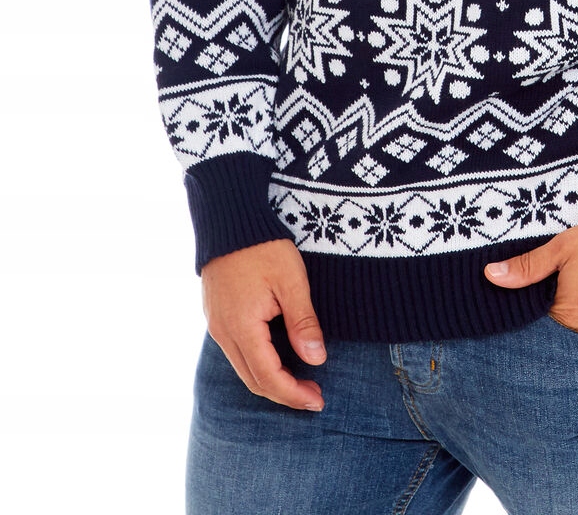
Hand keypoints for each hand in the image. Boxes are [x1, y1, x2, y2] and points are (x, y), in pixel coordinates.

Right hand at [201, 239, 326, 409]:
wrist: (228, 219)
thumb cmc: (262, 246)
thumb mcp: (291, 280)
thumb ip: (303, 322)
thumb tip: (316, 359)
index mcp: (242, 327)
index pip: (268, 377)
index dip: (293, 394)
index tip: (318, 401)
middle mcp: (223, 333)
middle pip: (253, 380)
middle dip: (284, 394)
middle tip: (314, 395)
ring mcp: (217, 325)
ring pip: (243, 368)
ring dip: (271, 380)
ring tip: (300, 380)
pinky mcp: (217, 316)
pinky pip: (236, 352)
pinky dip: (258, 363)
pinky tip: (278, 357)